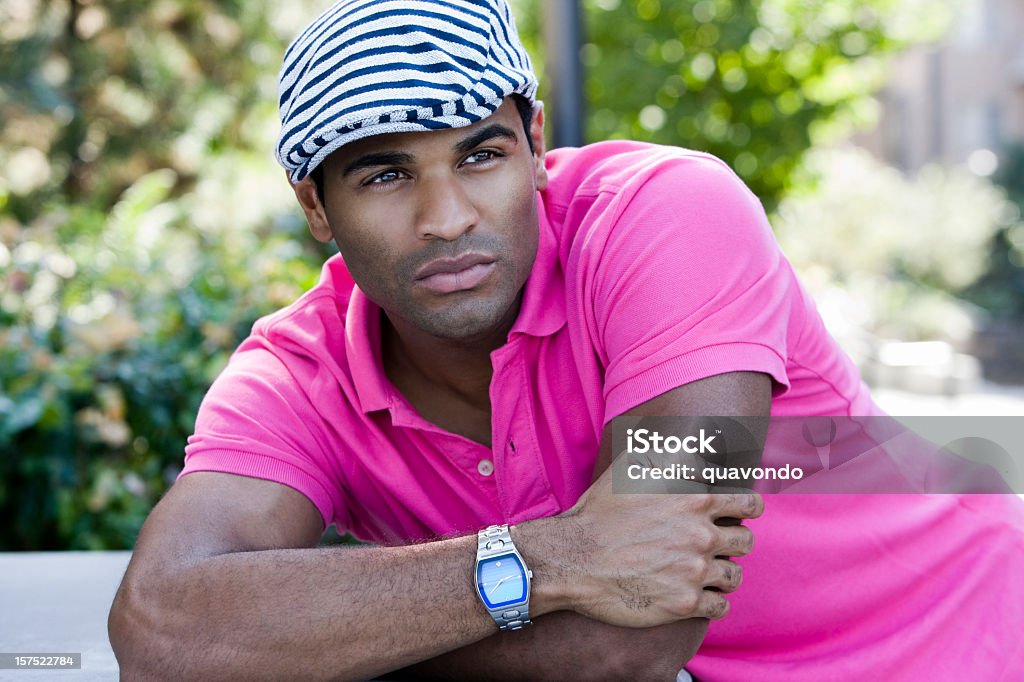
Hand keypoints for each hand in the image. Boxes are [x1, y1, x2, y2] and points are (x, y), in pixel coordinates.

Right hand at [557, 464, 762, 628]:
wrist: (573, 558)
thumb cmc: (600, 511)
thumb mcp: (632, 467)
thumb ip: (670, 453)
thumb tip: (701, 438)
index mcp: (695, 498)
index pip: (748, 503)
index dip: (746, 507)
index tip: (738, 512)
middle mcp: (701, 534)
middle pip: (746, 541)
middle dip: (734, 541)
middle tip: (716, 544)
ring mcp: (695, 571)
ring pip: (735, 576)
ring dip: (723, 574)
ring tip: (704, 571)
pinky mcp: (685, 603)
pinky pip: (720, 606)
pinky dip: (711, 602)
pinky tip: (696, 594)